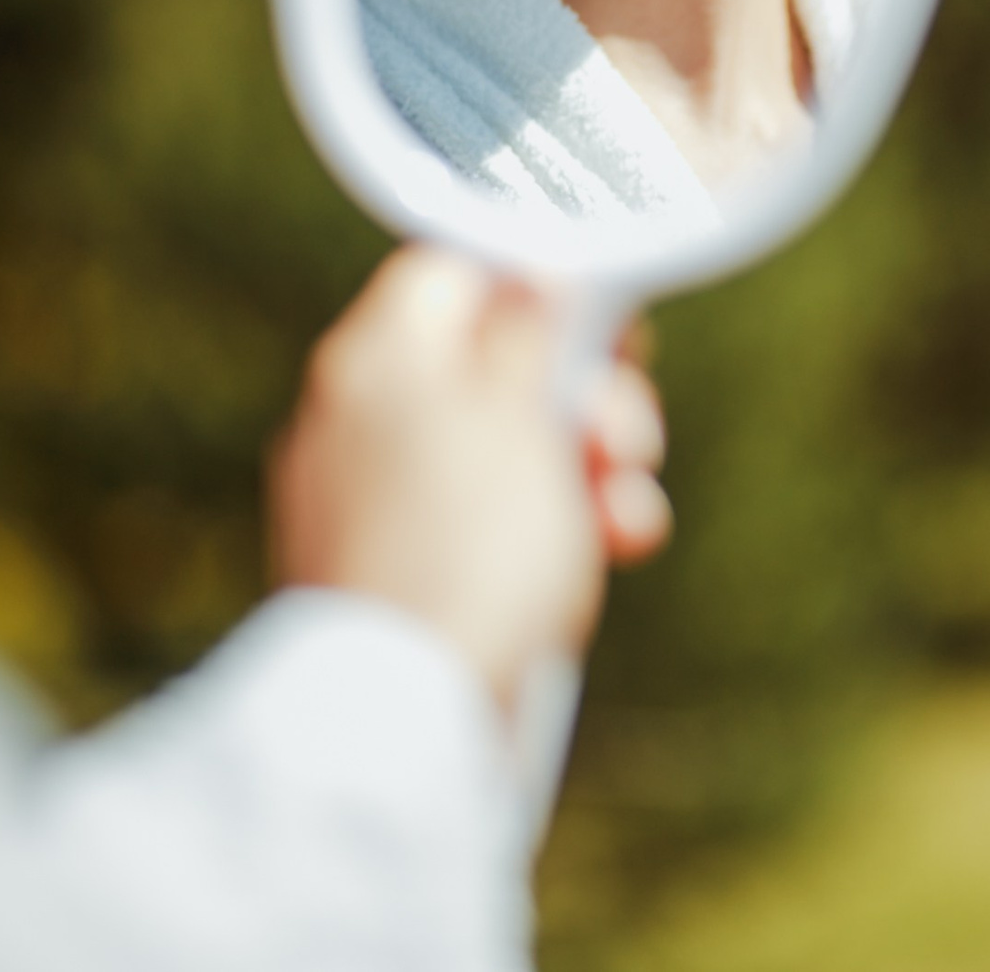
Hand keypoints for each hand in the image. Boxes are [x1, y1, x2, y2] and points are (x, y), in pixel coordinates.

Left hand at [270, 246, 670, 706]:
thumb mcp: (521, 411)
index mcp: (377, 357)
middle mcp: (361, 418)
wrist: (413, 721)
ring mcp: (376, 501)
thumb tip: (533, 268)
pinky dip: (554, 530)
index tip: (607, 324)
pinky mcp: (401, 573)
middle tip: (627, 437)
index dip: (542, 285)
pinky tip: (605, 557)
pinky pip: (490, 523)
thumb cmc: (473, 551)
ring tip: (627, 517)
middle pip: (494, 364)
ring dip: (591, 470)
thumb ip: (530, 328)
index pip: (457, 270)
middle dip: (587, 397)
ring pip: (508, 449)